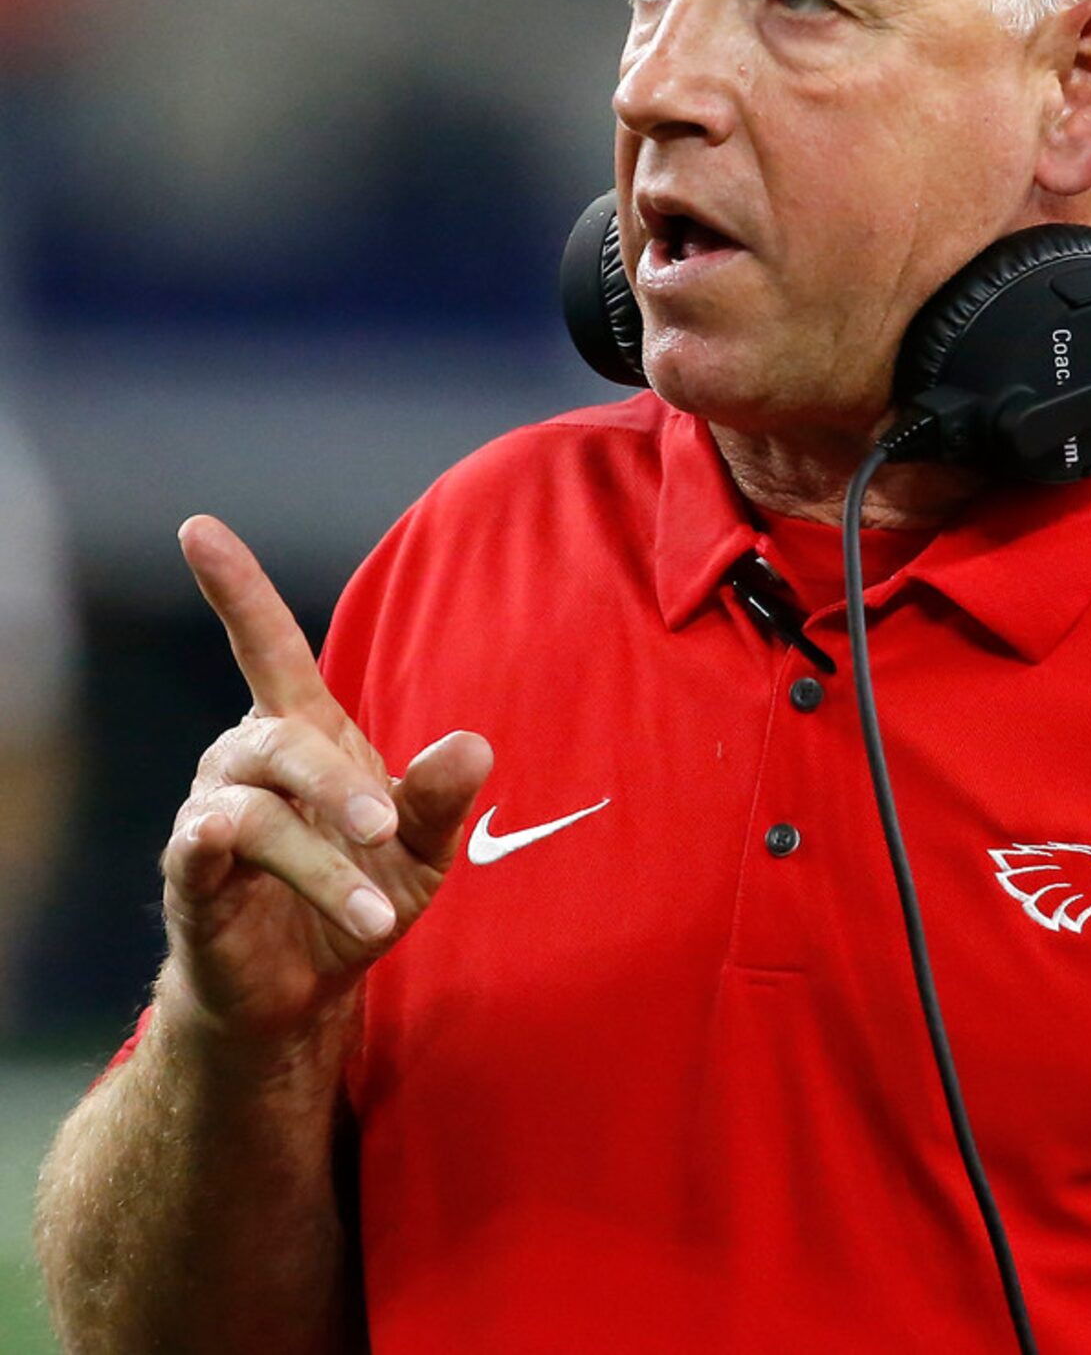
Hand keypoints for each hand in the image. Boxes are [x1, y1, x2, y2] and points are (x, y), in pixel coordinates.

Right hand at [158, 515, 492, 1054]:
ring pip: (260, 810)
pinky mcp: (189, 874)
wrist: (305, 991)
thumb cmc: (361, 896)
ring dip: (323, 862)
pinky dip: (251, 865)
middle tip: (387, 828)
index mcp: (303, 733)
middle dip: (339, 785)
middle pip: (283, 739)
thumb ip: (441, 799)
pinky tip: (265, 894)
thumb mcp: (423, 850)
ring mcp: (211, 813)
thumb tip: (474, 745)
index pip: (264, 643)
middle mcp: (246, 759)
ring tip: (377, 914)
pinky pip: (206, 847)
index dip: (234, 587)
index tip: (196, 527)